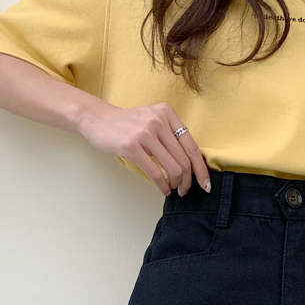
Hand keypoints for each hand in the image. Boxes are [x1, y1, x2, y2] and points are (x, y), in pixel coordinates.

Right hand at [77, 101, 210, 196]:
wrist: (98, 120)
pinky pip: (156, 173)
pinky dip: (163, 186)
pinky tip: (164, 190)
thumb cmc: (128, 125)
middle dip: (188, 180)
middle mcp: (159, 120)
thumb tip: (191, 164)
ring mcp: (145, 133)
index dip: (201, 168)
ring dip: (176, 184)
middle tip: (185, 191)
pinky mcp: (132, 147)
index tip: (206, 184)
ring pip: (173, 168)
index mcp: (168, 113)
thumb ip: (171, 136)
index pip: (192, 146)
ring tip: (174, 190)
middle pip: (184, 160)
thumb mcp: (153, 121)